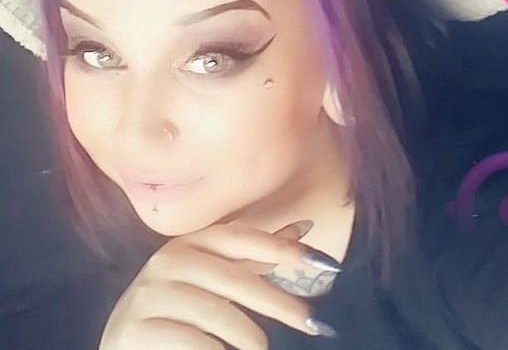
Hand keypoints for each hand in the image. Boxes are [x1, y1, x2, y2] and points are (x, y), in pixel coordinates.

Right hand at [98, 220, 339, 349]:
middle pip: (236, 279)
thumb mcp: (216, 276)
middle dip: (279, 302)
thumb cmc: (182, 307)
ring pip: (218, 314)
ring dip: (250, 337)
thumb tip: (302, 228)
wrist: (127, 340)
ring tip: (261, 349)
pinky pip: (195, 343)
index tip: (321, 261)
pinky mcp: (136, 329)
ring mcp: (149, 294)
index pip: (241, 239)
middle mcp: (167, 260)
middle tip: (312, 323)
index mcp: (190, 242)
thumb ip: (255, 256)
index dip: (282, 247)